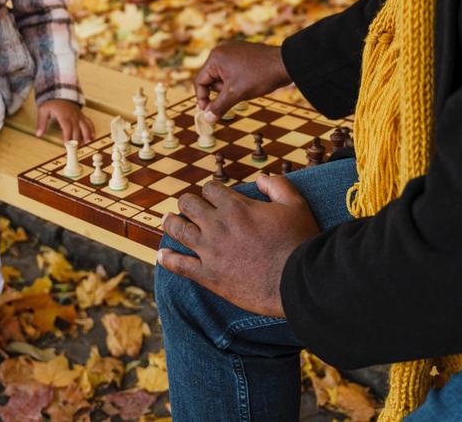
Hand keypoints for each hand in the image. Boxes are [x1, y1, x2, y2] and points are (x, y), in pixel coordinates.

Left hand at [36, 98, 95, 146]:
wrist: (60, 92)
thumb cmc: (52, 102)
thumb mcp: (43, 110)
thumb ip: (41, 123)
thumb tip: (38, 134)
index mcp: (63, 115)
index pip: (67, 127)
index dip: (67, 135)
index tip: (67, 144)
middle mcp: (73, 115)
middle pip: (76, 129)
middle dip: (76, 139)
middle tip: (75, 149)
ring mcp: (78, 115)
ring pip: (85, 126)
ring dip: (86, 135)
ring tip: (86, 143)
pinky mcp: (81, 115)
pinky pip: (88, 122)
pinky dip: (91, 129)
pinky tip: (92, 136)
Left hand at [158, 175, 318, 316]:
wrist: (297, 283)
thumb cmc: (299, 242)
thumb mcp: (295, 205)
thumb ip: (277, 185)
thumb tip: (260, 178)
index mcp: (236, 206)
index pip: (210, 189)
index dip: (211, 191)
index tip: (214, 197)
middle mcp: (217, 225)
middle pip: (188, 204)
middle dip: (189, 203)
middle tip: (190, 208)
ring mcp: (210, 251)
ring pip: (177, 229)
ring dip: (171, 223)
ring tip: (168, 221)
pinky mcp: (208, 275)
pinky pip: (179, 265)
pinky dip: (168, 259)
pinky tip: (163, 255)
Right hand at [192, 40, 290, 122]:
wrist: (285, 64)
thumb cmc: (260, 76)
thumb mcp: (236, 94)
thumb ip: (219, 107)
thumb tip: (206, 119)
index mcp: (216, 57)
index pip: (199, 81)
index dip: (202, 99)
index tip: (208, 112)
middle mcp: (222, 51)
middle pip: (211, 79)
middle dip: (221, 92)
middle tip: (235, 96)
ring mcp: (233, 50)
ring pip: (223, 76)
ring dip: (230, 87)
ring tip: (245, 88)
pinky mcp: (243, 53)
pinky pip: (233, 70)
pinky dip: (237, 80)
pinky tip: (250, 82)